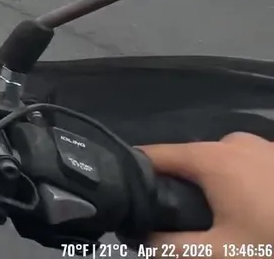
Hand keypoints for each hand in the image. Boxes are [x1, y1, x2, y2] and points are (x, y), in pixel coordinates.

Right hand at [141, 132, 273, 249]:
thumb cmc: (271, 241)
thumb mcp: (216, 252)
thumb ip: (168, 245)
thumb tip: (141, 238)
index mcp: (211, 156)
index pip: (152, 155)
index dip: (134, 176)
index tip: (128, 200)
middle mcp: (234, 141)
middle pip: (188, 160)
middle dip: (181, 186)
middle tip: (184, 221)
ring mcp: (263, 146)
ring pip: (220, 163)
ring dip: (215, 187)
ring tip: (221, 219)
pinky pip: (248, 167)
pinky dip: (243, 184)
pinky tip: (253, 210)